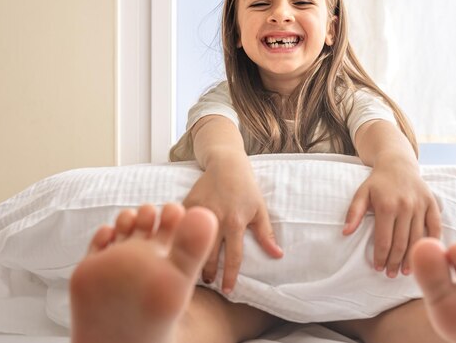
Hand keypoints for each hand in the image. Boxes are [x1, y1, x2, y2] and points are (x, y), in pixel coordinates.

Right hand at [182, 154, 282, 293]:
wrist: (226, 164)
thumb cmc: (246, 187)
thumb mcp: (259, 209)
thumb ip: (266, 234)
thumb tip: (278, 256)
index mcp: (235, 222)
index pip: (233, 257)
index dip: (230, 277)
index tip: (228, 291)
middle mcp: (216, 219)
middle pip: (209, 255)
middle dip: (208, 273)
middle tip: (208, 283)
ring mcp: (199, 211)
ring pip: (192, 243)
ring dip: (192, 260)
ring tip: (193, 272)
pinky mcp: (186, 204)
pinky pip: (181, 226)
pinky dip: (178, 239)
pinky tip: (176, 250)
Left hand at [343, 157, 440, 277]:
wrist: (398, 164)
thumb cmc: (377, 182)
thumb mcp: (361, 193)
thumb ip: (353, 213)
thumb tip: (345, 233)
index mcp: (386, 205)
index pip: (384, 240)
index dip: (381, 257)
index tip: (378, 268)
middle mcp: (405, 206)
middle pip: (401, 243)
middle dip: (395, 262)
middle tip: (391, 275)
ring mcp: (420, 205)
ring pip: (417, 239)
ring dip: (412, 258)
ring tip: (405, 272)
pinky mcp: (432, 204)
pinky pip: (435, 227)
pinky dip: (432, 244)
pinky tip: (425, 255)